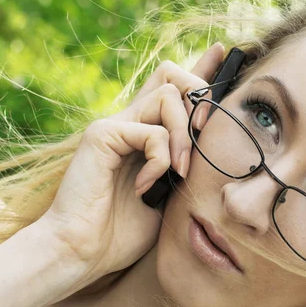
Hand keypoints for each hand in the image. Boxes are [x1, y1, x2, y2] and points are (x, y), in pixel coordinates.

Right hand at [38, 43, 224, 284]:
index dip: (201, 69)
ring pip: (168, 95)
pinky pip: (151, 131)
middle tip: (204, 132)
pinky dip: (160, 160)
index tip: (223, 54)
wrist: (82, 253)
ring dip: (184, 135)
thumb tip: (213, 152)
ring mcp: (115, 125)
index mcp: (145, 134)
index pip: (175, 89)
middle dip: (200, 93)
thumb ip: (184, 170)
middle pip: (172, 74)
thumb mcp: (168, 197)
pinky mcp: (102, 135)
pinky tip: (146, 187)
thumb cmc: (122, 232)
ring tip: (179, 172)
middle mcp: (130, 121)